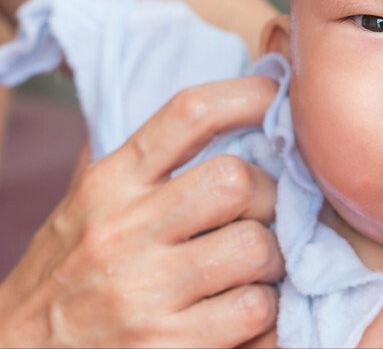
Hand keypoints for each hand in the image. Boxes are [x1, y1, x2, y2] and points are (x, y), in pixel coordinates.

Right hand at [0, 77, 283, 347]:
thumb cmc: (66, 275)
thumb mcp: (85, 205)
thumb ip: (142, 162)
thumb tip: (215, 110)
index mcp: (109, 184)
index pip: (188, 115)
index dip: (247, 96)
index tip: (279, 96)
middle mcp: (122, 231)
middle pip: (236, 180)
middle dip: (269, 198)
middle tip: (266, 219)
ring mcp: (143, 291)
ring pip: (256, 247)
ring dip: (273, 259)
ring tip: (255, 270)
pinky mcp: (167, 346)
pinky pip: (254, 311)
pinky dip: (265, 310)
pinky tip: (244, 310)